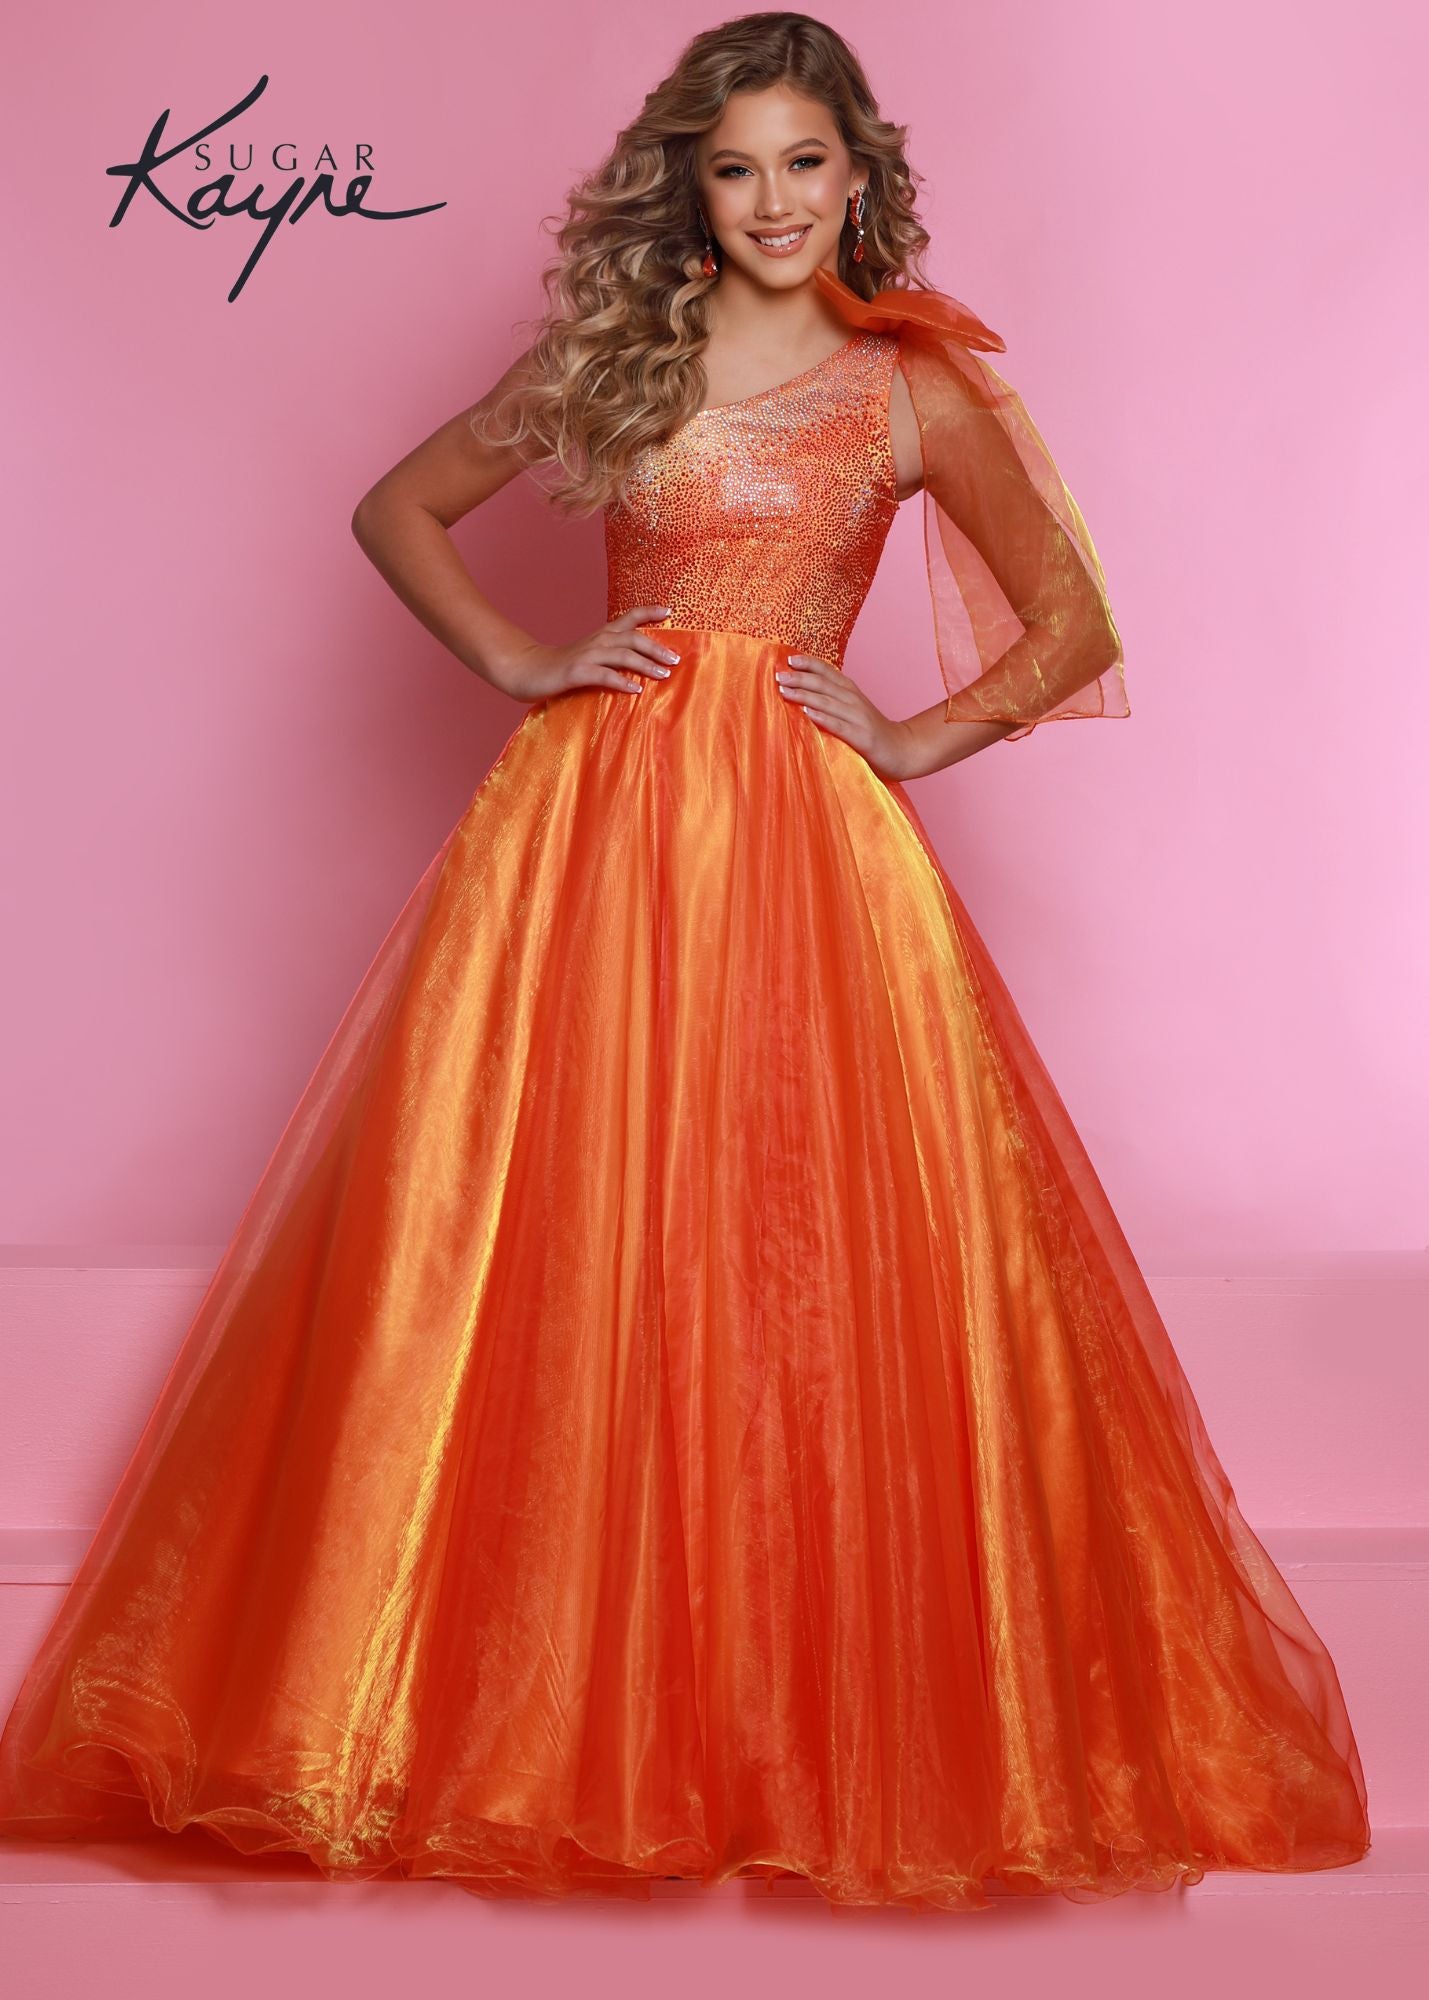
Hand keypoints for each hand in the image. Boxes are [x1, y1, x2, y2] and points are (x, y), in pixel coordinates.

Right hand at [497, 606, 681, 702]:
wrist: (526, 670)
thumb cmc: (561, 667)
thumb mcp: (589, 656)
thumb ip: (612, 657)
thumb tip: (640, 667)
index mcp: (601, 635)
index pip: (629, 618)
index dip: (649, 612)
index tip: (669, 612)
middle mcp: (597, 641)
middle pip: (633, 637)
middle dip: (657, 646)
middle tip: (676, 658)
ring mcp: (587, 656)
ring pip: (623, 655)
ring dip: (646, 664)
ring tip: (664, 674)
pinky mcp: (577, 673)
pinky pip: (604, 676)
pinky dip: (622, 682)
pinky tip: (636, 690)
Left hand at [773, 654, 918, 780]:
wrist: (903, 750)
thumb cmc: (871, 731)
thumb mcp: (852, 710)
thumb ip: (832, 700)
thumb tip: (801, 693)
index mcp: (851, 691)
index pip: (827, 672)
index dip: (808, 664)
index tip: (788, 660)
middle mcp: (854, 700)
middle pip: (824, 684)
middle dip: (800, 678)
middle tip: (778, 675)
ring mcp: (858, 718)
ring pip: (828, 701)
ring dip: (804, 694)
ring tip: (784, 690)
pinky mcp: (862, 737)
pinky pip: (838, 725)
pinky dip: (822, 717)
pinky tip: (807, 712)